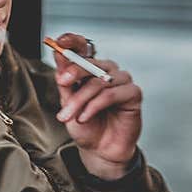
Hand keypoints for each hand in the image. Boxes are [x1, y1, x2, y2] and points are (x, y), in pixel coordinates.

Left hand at [52, 33, 141, 179]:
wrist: (99, 150)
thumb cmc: (85, 126)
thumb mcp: (68, 102)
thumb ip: (65, 80)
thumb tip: (59, 55)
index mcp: (90, 69)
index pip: (83, 47)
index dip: (72, 41)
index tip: (59, 41)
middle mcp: (107, 71)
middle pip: (90, 62)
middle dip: (73, 73)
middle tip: (62, 82)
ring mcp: (122, 80)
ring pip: (98, 81)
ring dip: (80, 99)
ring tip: (69, 116)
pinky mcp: (133, 93)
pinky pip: (111, 94)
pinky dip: (94, 106)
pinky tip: (84, 117)